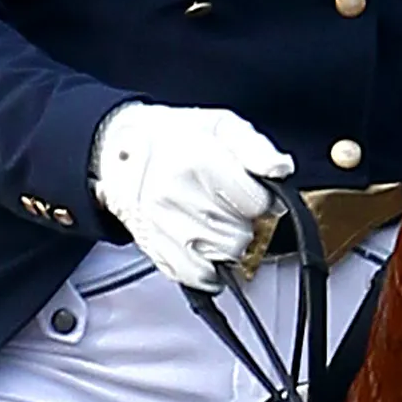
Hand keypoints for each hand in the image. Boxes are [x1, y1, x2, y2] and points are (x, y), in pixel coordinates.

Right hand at [88, 102, 294, 291]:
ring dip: (228, 242)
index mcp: (198, 162)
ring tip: (212, 218)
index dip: (260, 198)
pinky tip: (205, 246)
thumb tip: (280, 170)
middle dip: (241, 220)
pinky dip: (210, 268)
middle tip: (225, 202)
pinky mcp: (156, 250)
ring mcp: (164, 227)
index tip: (248, 190)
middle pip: (242, 233)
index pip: (256, 203)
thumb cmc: (174, 138)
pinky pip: (198, 276)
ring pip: (225, 256)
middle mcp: (177, 196)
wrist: (121, 153)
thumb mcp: (221, 125)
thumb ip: (256, 148)